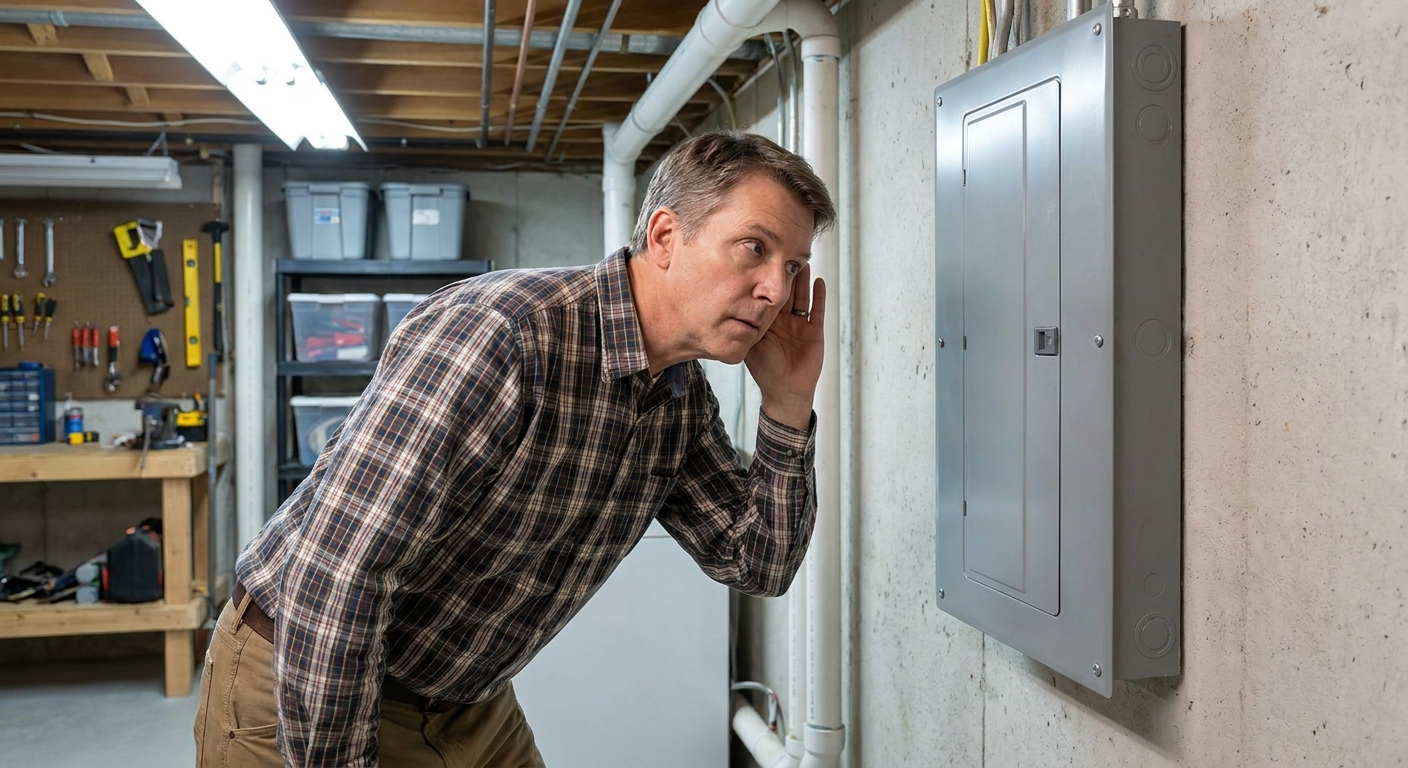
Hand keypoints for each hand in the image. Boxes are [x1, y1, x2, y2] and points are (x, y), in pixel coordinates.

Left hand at [745, 264, 824, 430]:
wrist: (785, 392)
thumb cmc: (765, 371)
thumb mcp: (751, 346)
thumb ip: (744, 329)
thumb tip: (726, 309)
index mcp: (768, 322)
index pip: (766, 296)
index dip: (765, 281)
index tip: (762, 262)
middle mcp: (784, 321)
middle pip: (785, 292)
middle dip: (785, 275)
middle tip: (784, 254)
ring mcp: (800, 325)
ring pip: (802, 297)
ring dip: (802, 280)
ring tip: (802, 261)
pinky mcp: (814, 332)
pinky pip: (817, 311)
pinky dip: (819, 296)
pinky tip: (819, 281)